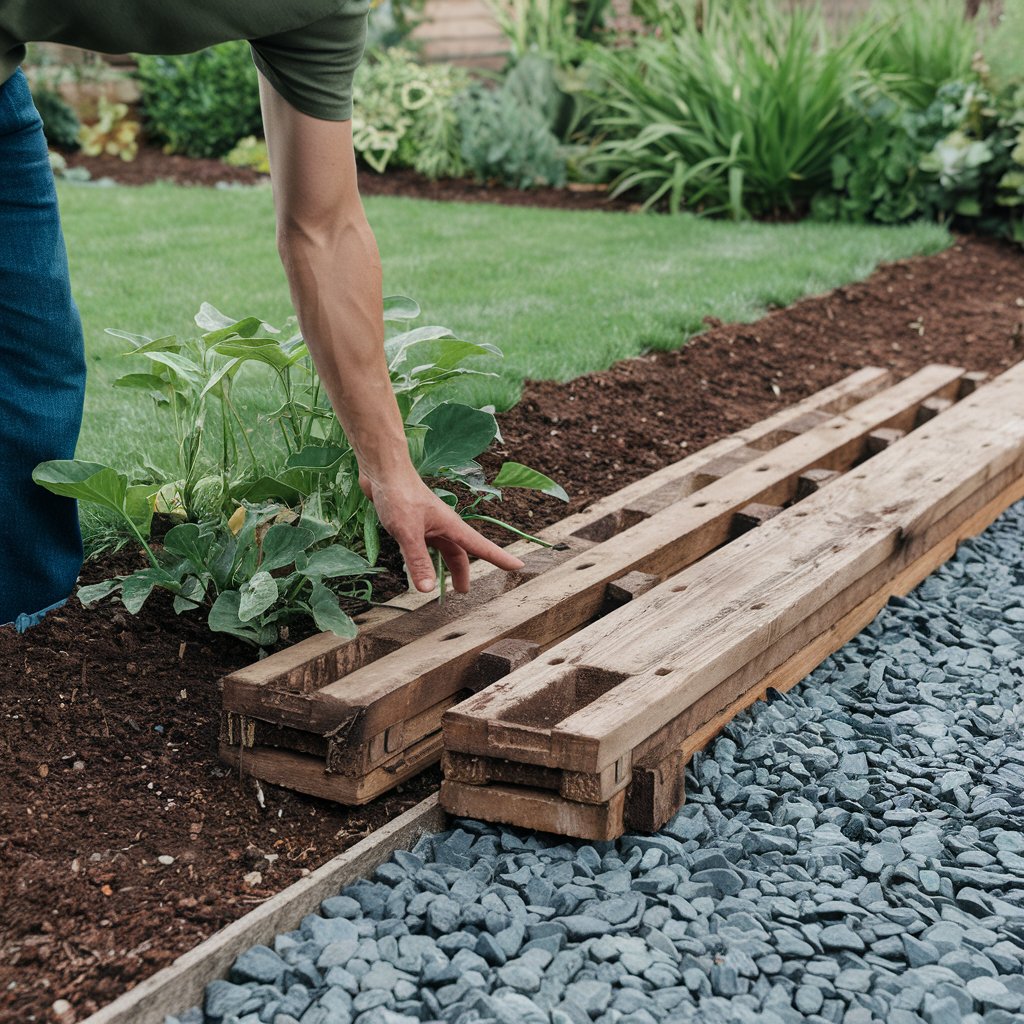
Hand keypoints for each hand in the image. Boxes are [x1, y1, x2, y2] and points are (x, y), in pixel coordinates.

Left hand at [361, 470, 524, 593]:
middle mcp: (443, 526)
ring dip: (444, 566)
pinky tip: (417, 562)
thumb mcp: (409, 533)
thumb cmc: (399, 496)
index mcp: (451, 526)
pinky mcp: (414, 522)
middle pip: (459, 553)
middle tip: (463, 591)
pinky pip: (425, 545)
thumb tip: (428, 590)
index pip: (481, 546)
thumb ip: (419, 561)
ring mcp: (428, 524)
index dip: (500, 558)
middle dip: (462, 572)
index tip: (519, 565)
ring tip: (442, 583)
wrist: (383, 472)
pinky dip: (426, 558)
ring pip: (442, 549)